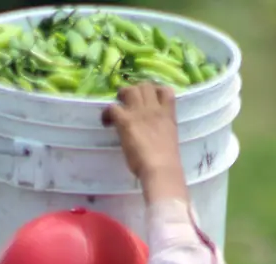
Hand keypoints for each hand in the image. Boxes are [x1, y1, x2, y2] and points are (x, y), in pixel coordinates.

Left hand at [101, 83, 186, 202]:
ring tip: (117, 109)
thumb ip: (161, 128)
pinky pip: (112, 107)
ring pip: (129, 90)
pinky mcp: (125, 120)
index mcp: (168, 114)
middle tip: (128, 102)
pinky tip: (107, 123)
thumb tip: (152, 132)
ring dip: (121, 97)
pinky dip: (107, 113)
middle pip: (145, 86)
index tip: (150, 99)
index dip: (156, 90)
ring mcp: (139, 112)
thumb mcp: (169, 137)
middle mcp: (154, 108)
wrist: (161, 167)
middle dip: (136, 90)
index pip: (166, 90)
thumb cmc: (167, 160)